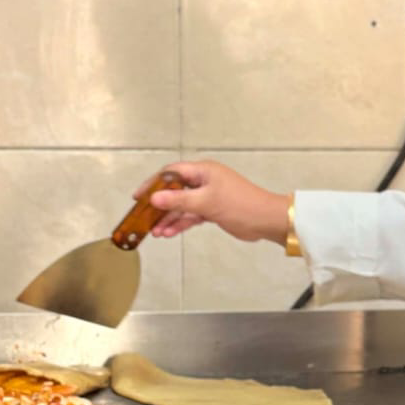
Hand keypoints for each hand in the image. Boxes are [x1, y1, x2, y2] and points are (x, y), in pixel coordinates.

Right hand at [135, 160, 291, 245]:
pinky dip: (181, 224)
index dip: (153, 184)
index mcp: (203, 171)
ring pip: (182, 206)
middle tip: (143, 218)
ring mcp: (208, 196)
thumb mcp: (207, 202)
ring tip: (155, 232)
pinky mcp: (212, 210)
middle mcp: (204, 181)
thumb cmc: (239, 205)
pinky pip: (191, 216)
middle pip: (174, 191)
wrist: (266, 220)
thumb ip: (179, 200)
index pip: (171, 173)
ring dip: (169, 218)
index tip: (139, 197)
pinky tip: (168, 233)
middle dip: (159, 205)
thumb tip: (155, 198)